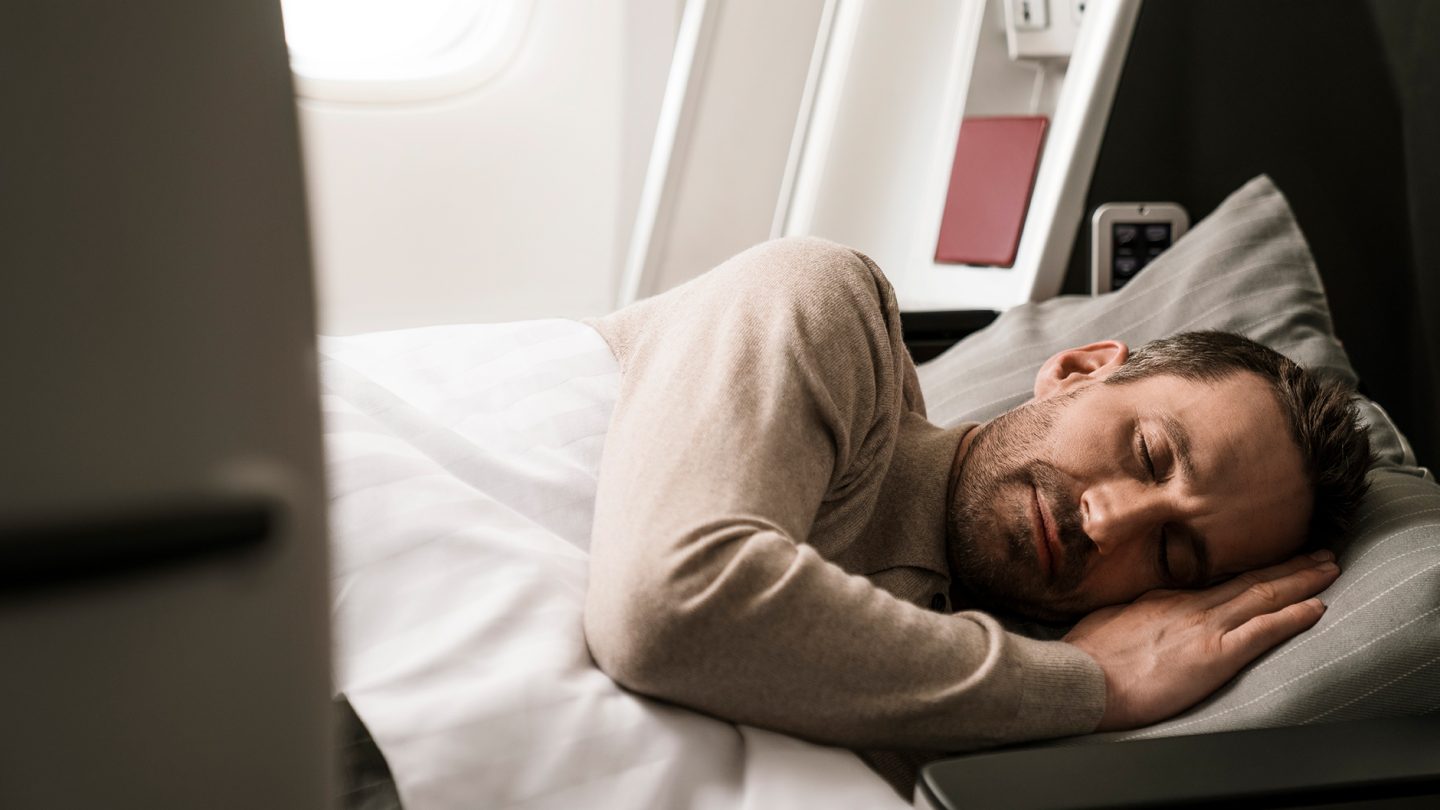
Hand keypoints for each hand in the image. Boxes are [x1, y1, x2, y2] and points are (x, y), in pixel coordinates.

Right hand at [1063, 550, 1339, 731]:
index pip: (1219, 582)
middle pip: (1250, 580)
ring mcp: (1205, 627)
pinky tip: (1317, 608)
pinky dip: (1293, 616)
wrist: (1084, 678)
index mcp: (1165, 600)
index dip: (1251, 570)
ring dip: (1300, 581)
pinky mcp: (1215, 654)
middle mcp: (1191, 606)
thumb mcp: (1109, 622)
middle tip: (1320, 553)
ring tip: (1329, 569)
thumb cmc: (1087, 657)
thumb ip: (1136, 615)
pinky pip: (1264, 630)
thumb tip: (1140, 614)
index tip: (1272, 562)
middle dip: (1289, 566)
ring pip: (1264, 595)